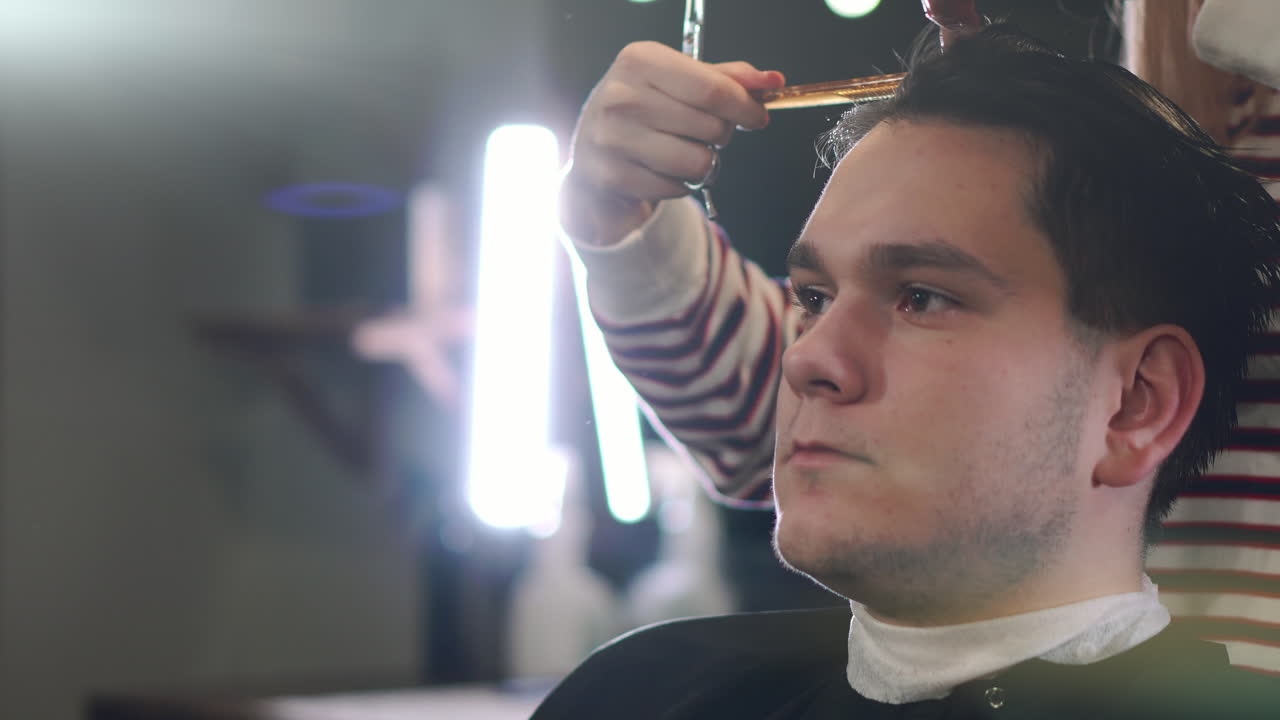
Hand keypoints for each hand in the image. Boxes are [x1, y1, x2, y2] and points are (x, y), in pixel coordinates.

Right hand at [560, 41, 784, 245]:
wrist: (591, 152)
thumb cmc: (643, 110)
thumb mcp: (678, 81)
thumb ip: (726, 78)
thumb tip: (772, 81)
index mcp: (640, 60)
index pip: (713, 89)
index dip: (746, 107)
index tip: (758, 117)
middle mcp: (621, 96)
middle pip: (710, 127)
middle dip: (721, 136)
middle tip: (702, 134)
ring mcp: (612, 138)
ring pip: (697, 162)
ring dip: (703, 163)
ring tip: (683, 153)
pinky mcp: (612, 176)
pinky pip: (676, 187)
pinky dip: (679, 184)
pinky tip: (660, 169)